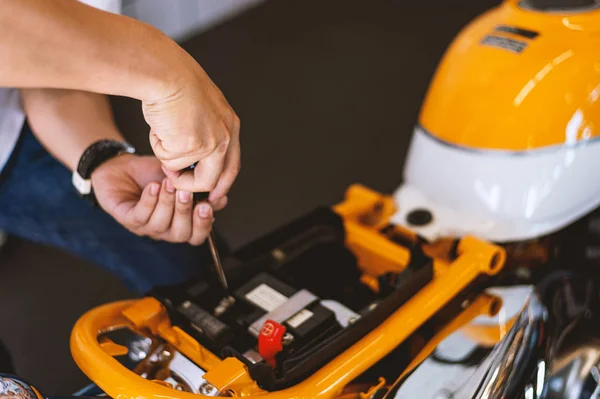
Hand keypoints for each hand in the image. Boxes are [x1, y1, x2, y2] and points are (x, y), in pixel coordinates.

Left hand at [91, 154, 227, 244]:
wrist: (124, 167)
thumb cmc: (154, 174)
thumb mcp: (182, 178)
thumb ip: (201, 189)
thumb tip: (221, 197)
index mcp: (182, 223)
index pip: (197, 236)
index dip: (204, 225)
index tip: (207, 206)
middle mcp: (165, 230)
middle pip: (180, 234)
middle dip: (185, 213)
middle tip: (186, 192)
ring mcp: (146, 227)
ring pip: (160, 225)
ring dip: (166, 203)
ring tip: (168, 182)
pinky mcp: (127, 219)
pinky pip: (140, 216)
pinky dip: (149, 201)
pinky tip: (153, 186)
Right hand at [143, 64, 240, 203]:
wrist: (164, 72)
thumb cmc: (174, 82)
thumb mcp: (201, 109)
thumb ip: (205, 133)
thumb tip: (190, 164)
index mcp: (230, 126)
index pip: (232, 166)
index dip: (221, 183)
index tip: (211, 194)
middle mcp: (225, 136)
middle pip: (213, 179)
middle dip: (192, 187)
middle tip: (176, 183)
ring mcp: (210, 143)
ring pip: (186, 174)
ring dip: (169, 162)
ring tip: (162, 135)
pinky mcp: (191, 146)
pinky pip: (169, 161)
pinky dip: (158, 147)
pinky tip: (159, 126)